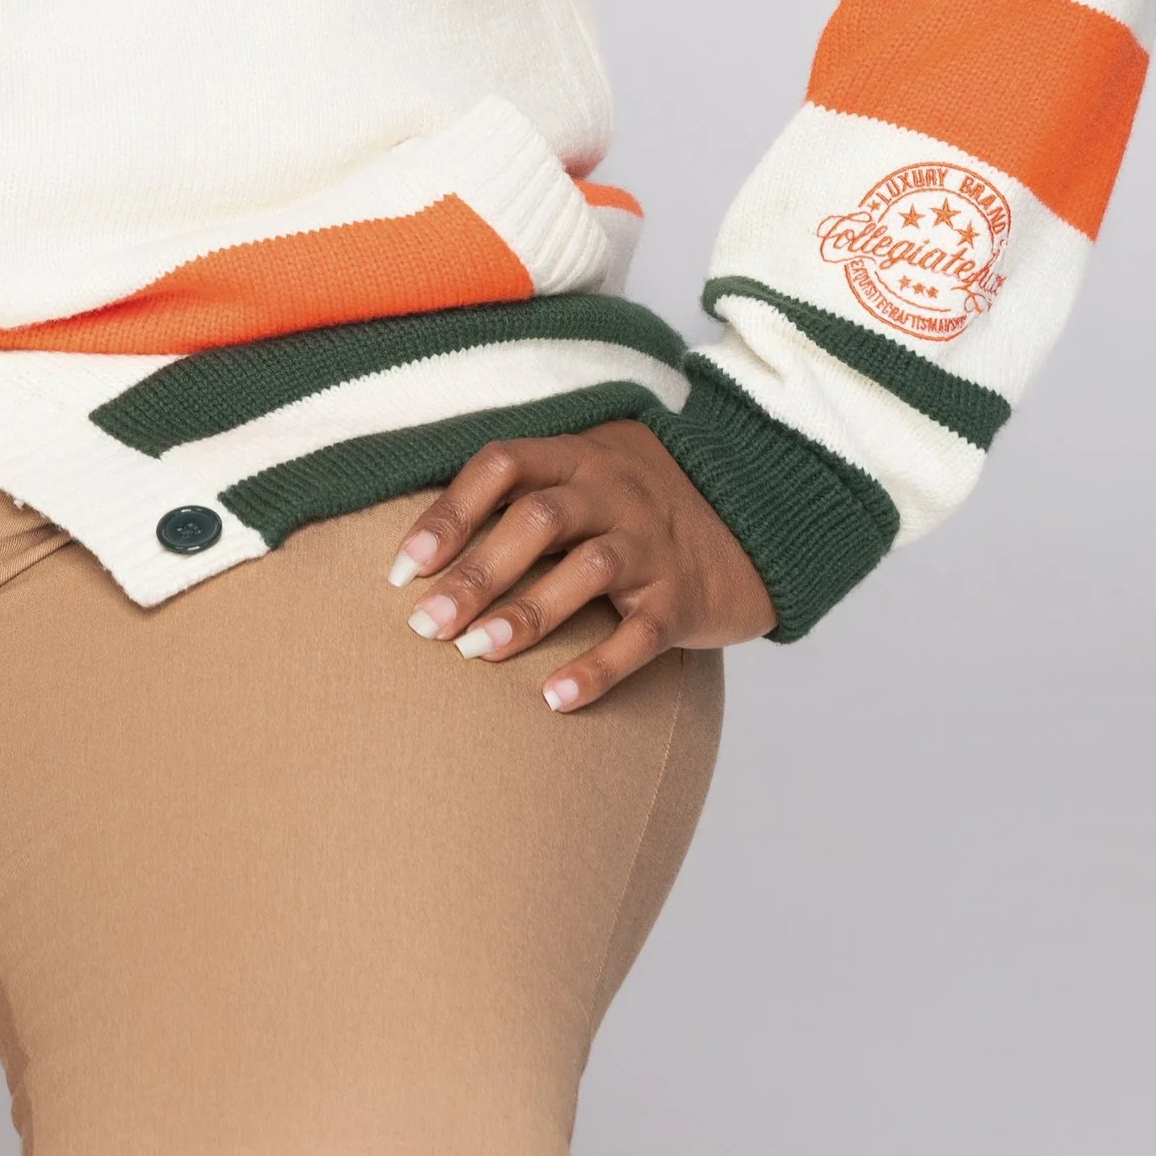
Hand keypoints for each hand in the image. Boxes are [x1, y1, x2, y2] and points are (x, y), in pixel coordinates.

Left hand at [389, 417, 773, 707]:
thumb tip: (423, 559)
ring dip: (526, 612)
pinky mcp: (684, 598)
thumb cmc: (635, 507)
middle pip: (538, 519)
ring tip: (473, 653)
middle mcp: (615, 491)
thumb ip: (520, 500)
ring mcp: (654, 543)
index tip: (403, 569)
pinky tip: (554, 700)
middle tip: (423, 624)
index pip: (502, 465)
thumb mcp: (584, 476)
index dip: (448, 513)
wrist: (753, 520)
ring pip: (588, 569)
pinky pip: (640, 635)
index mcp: (578, 455)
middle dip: (476, 572)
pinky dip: (598, 668)